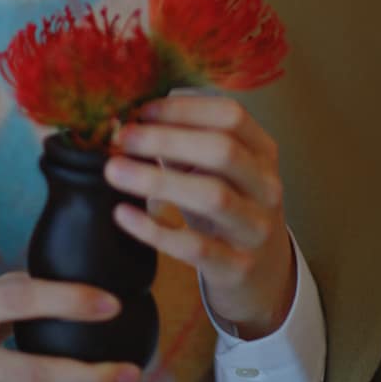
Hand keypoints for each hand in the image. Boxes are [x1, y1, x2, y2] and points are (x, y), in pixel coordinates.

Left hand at [105, 96, 295, 339]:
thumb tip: (131, 122)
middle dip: (167, 140)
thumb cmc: (228, 207)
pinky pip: (195, 247)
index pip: (230, 115)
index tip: (142, 111)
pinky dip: (155, 230)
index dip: (184, 109)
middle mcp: (266, 186)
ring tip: (114, 171)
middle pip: (223, 151)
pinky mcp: (237, 267)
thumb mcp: (216, 171)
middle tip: (122, 139)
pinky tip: (124, 215)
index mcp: (262, 151)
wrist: (262, 272)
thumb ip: (184, 144)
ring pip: (212, 197)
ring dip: (157, 180)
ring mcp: (256, 227)